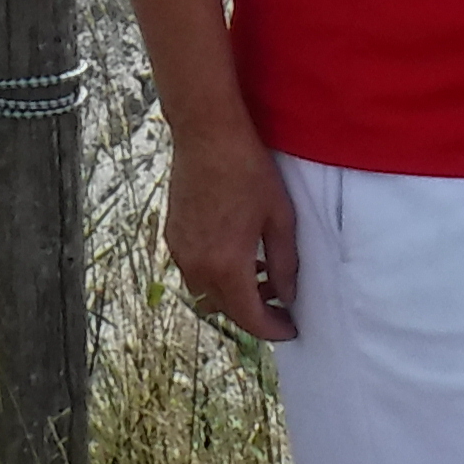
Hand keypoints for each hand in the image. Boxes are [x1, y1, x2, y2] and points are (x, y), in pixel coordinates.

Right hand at [166, 124, 302, 341]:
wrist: (207, 134)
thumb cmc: (249, 171)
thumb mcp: (280, 218)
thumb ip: (284, 264)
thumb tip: (287, 297)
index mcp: (226, 266)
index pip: (249, 318)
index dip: (273, 329)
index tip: (291, 328)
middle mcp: (197, 266)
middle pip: (225, 310)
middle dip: (253, 314)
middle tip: (279, 304)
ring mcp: (180, 251)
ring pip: (206, 293)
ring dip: (232, 295)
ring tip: (261, 275)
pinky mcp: (172, 235)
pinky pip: (193, 271)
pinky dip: (215, 275)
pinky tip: (237, 254)